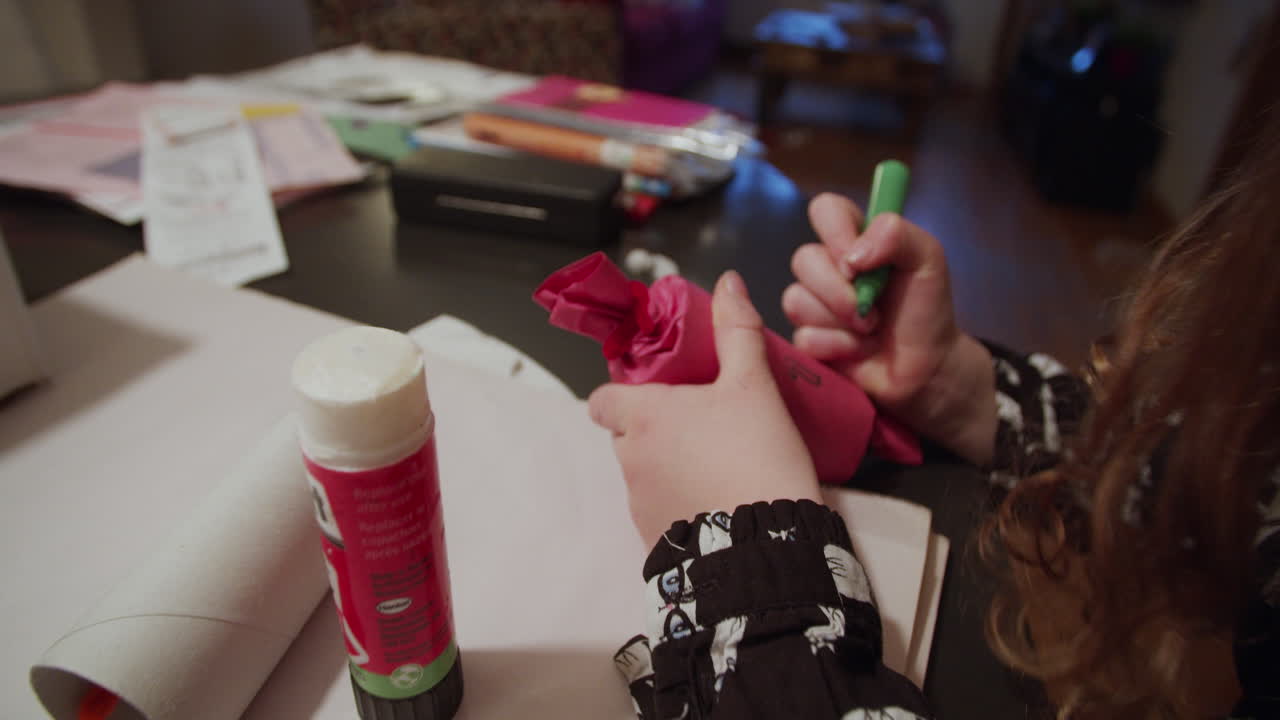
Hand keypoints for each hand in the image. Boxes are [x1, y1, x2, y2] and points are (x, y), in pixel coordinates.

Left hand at [588, 271, 820, 545]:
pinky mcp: (655, 540)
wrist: (767, 546)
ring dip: (671, 467)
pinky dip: (681, 503)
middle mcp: (630, 461)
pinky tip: (719, 500)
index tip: (660, 392)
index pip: (602, 400)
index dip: (624, 393)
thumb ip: (737, 332)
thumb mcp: (755, 386)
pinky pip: (661, 512)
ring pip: (646, 474)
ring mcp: (640, 504)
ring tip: (720, 465)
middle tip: (706, 424)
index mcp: (642, 418)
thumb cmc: (756, 459)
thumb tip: (728, 284)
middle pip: (628, 436)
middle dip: (658, 429)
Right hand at [783, 193, 995, 464]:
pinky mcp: (807, 339)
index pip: (824, 210)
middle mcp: (828, 267)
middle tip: (872, 310)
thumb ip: (897, 234)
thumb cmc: (926, 309)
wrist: (928, 367)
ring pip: (797, 300)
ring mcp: (814, 304)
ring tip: (870, 331)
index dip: (835, 232)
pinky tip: (859, 351)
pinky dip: (837, 347)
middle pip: (803, 259)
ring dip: (841, 322)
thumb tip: (852, 256)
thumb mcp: (928, 259)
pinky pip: (803, 337)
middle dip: (840, 291)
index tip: (858, 261)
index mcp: (855, 239)